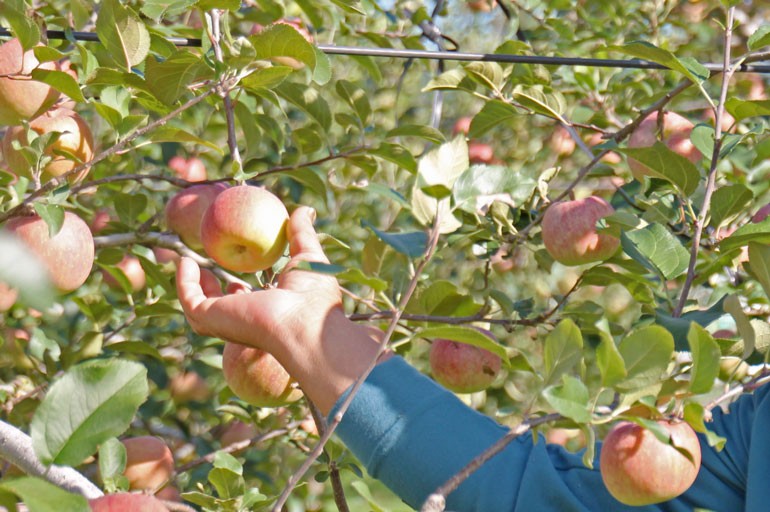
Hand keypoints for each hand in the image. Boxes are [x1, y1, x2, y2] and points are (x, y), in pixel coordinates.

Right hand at [176, 206, 383, 413]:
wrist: (305, 321)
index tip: (236, 263)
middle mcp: (244, 320)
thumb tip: (306, 209)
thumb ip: (302, 234)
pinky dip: (184, 282)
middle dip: (209, 288)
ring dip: (191, 286)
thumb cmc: (313, 295)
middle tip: (204, 263)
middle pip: (219, 307)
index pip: (248, 302)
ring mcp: (226, 322)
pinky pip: (189, 300)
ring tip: (189, 261)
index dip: (239, 287)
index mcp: (267, 312)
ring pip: (199, 308)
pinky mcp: (211, 318)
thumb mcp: (308, 257)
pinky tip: (185, 261)